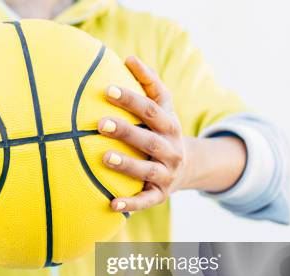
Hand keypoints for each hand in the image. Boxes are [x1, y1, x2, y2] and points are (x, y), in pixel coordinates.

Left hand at [99, 56, 186, 212]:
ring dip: (127, 164)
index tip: (108, 90)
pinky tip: (112, 204)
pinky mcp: (160, 195)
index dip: (131, 99)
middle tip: (100, 123)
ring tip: (104, 157)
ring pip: (147, 169)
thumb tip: (128, 57)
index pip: (151, 109)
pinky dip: (130, 204)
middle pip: (149, 139)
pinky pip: (145, 201)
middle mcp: (171, 149)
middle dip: (125, 131)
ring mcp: (167, 173)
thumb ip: (149, 82)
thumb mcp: (163, 107)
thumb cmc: (163, 130)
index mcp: (170, 124)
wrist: (189, 166)